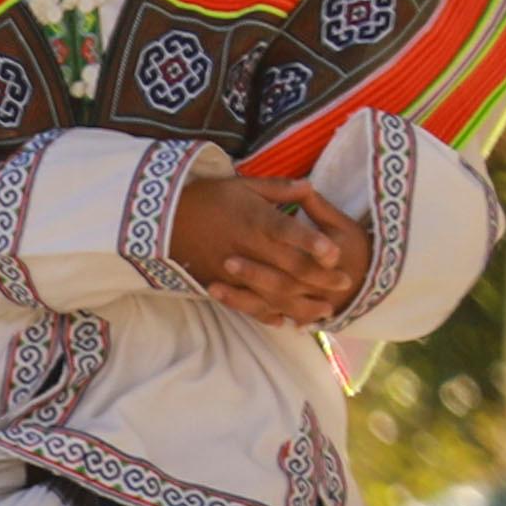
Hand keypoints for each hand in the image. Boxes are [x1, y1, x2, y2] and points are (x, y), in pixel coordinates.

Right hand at [177, 170, 363, 325]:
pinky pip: (247, 304)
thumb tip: (309, 186)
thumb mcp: (241, 184)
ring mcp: (232, 269)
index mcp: (253, 219)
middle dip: (320, 277)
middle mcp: (246, 246)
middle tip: (345, 283)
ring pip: (273, 291)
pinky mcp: (219, 283)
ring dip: (302, 303)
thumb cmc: (206, 197)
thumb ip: (278, 189)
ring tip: (326, 309)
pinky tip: (288, 321)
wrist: (160, 218)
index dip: (312, 243)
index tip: (336, 252)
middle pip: (288, 266)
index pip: (288, 232)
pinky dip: (269, 314)